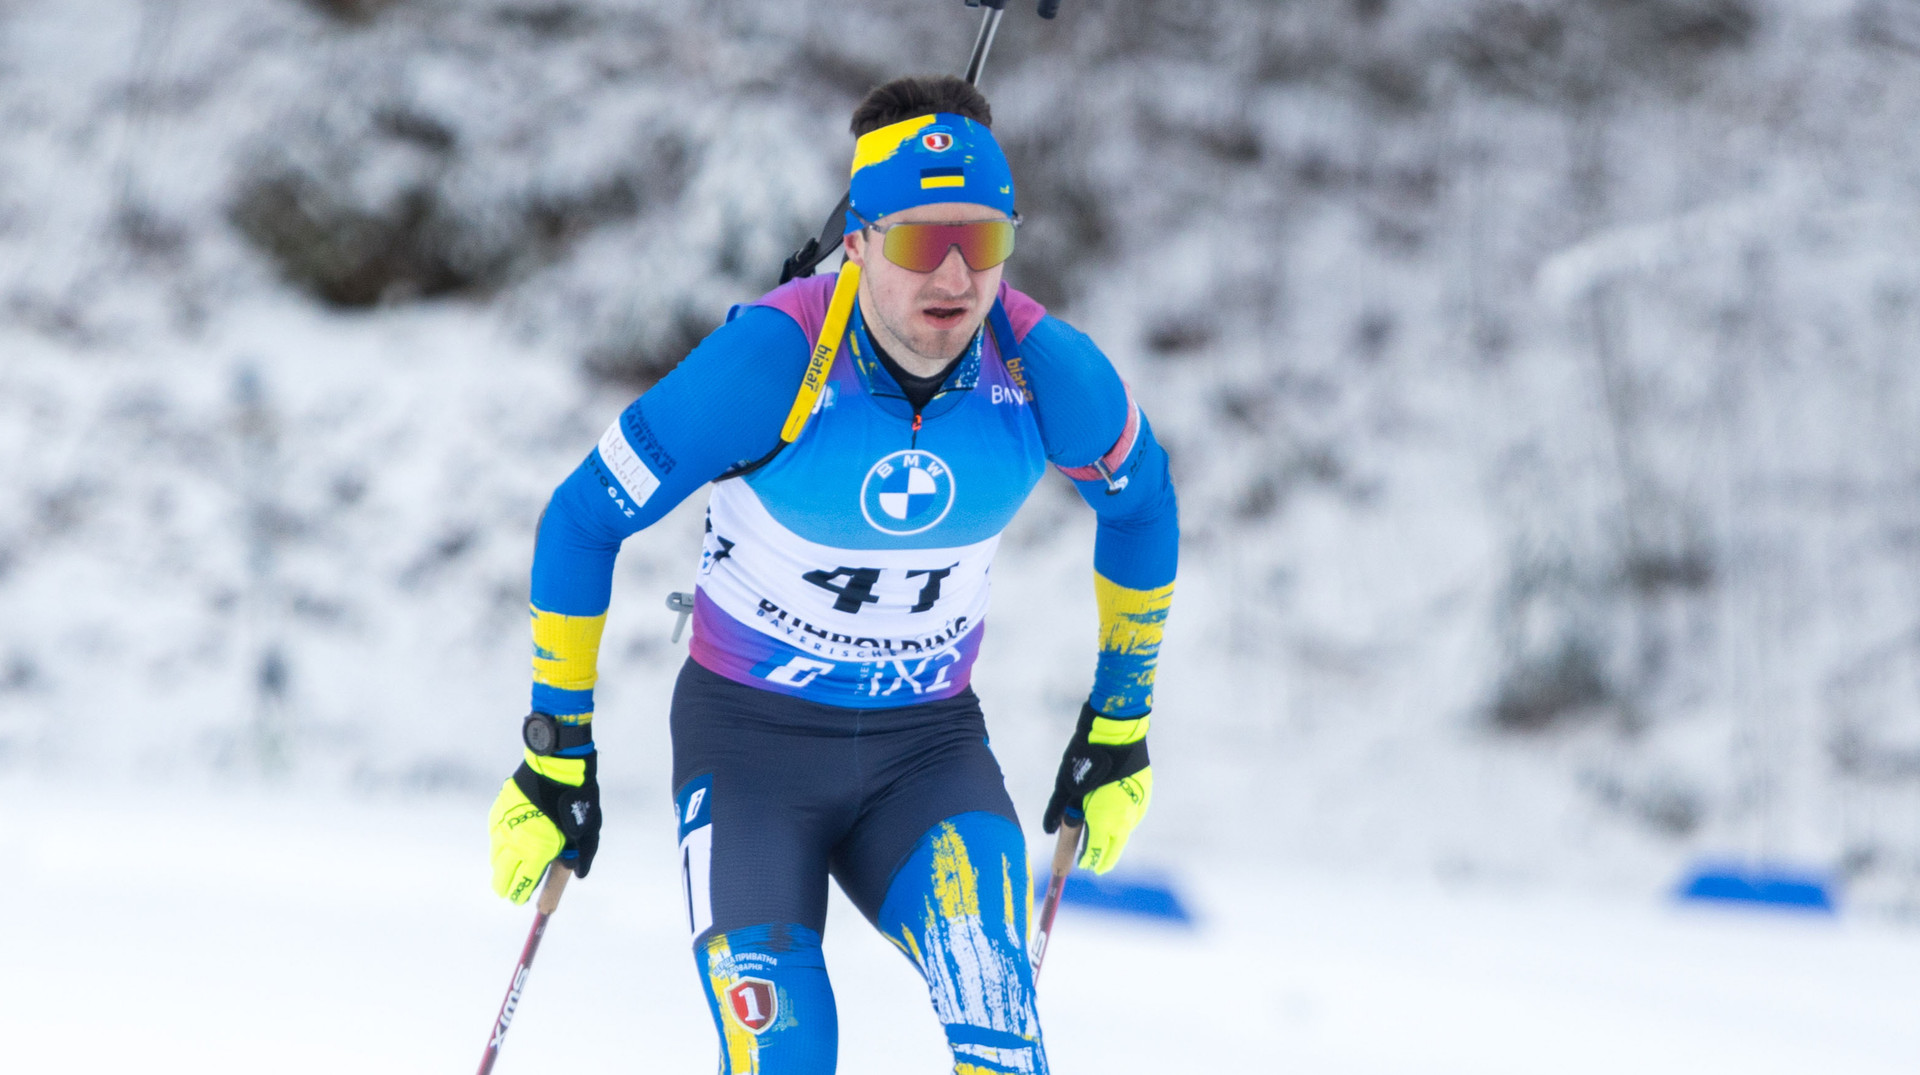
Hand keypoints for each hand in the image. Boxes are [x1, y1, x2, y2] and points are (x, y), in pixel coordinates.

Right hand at [488, 750, 600, 903]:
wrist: (556, 767)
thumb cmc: (575, 801)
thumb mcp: (586, 832)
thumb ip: (582, 856)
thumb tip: (579, 873)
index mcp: (536, 851)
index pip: (522, 886)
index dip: (520, 895)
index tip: (522, 898)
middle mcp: (514, 844)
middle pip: (500, 879)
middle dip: (506, 887)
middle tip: (514, 888)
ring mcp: (502, 828)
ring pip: (494, 858)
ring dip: (502, 865)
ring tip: (514, 863)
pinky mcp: (497, 813)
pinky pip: (495, 837)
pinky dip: (501, 843)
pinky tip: (512, 839)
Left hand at [1042, 703, 1151, 874]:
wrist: (1117, 733)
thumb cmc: (1085, 758)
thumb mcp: (1066, 786)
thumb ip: (1058, 811)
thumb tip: (1049, 829)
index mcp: (1104, 821)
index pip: (1096, 853)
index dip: (1088, 861)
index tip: (1082, 864)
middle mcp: (1124, 820)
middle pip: (1114, 850)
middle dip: (1103, 858)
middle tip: (1094, 863)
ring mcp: (1137, 808)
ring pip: (1125, 833)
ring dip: (1113, 838)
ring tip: (1102, 838)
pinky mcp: (1144, 796)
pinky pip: (1132, 817)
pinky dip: (1122, 821)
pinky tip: (1114, 817)